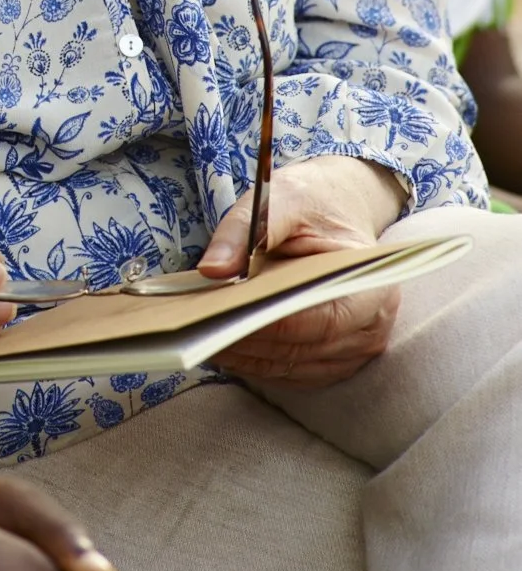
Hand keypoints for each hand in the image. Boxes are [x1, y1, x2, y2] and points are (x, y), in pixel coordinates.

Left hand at [203, 154, 404, 386]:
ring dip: (247, 356)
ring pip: (293, 366)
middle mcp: (371, 325)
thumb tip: (212, 271)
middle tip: (198, 329)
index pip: (318, 320)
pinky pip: (293, 371)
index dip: (268, 324)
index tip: (221, 318)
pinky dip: (258, 361)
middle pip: (302, 349)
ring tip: (202, 336)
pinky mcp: (337, 357)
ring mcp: (357, 348)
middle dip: (247, 341)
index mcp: (368, 283)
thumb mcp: (278, 198)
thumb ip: (243, 231)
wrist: (339, 208)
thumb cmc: (312, 201)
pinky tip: (226, 344)